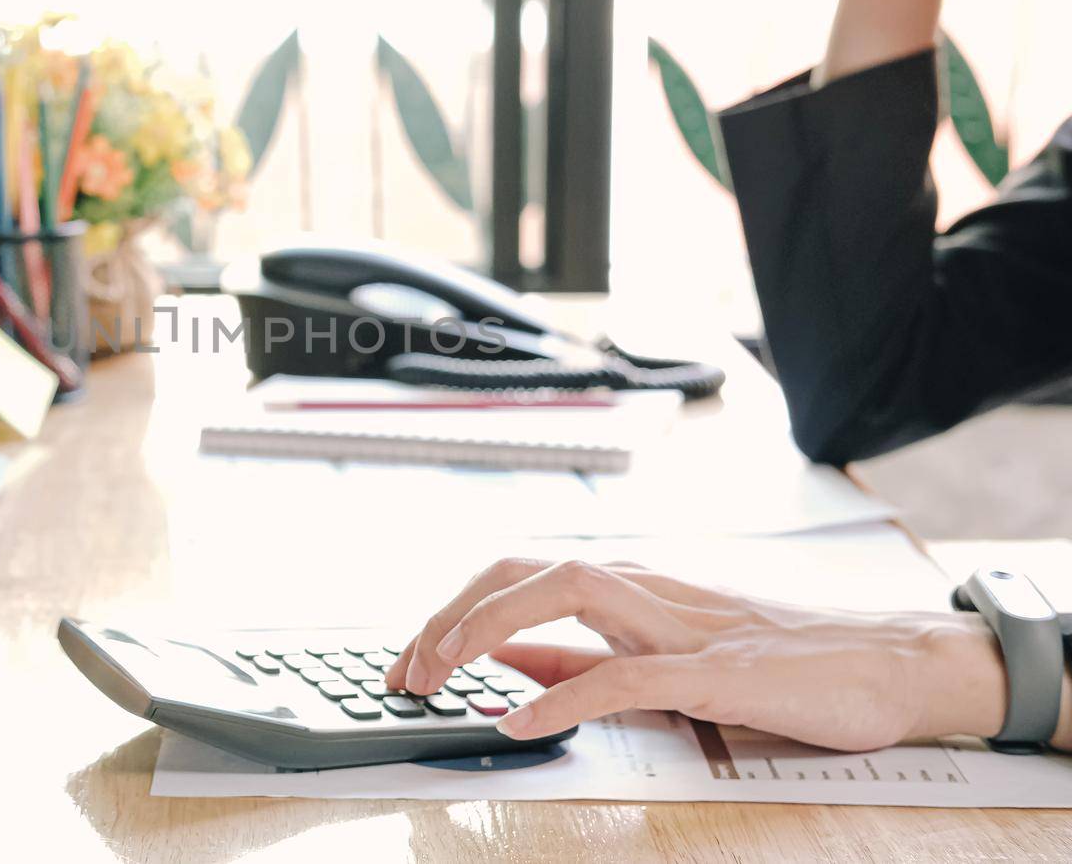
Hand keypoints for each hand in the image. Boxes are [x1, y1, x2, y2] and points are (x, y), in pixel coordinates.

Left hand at [384, 557, 1064, 751]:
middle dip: (448, 613)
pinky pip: (623, 672)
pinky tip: (516, 721)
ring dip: (483, 630)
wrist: (888, 663)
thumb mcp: (661, 657)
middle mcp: (643, 586)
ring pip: (561, 590)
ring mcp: (677, 619)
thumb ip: (585, 660)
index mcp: (627, 586)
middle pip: (520, 569)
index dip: (454, 610)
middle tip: (402, 671)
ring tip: (435, 678)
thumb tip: (507, 669)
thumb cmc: (778, 662)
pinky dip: (561, 695)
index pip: (517, 575)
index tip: (410, 659)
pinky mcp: (714, 666)